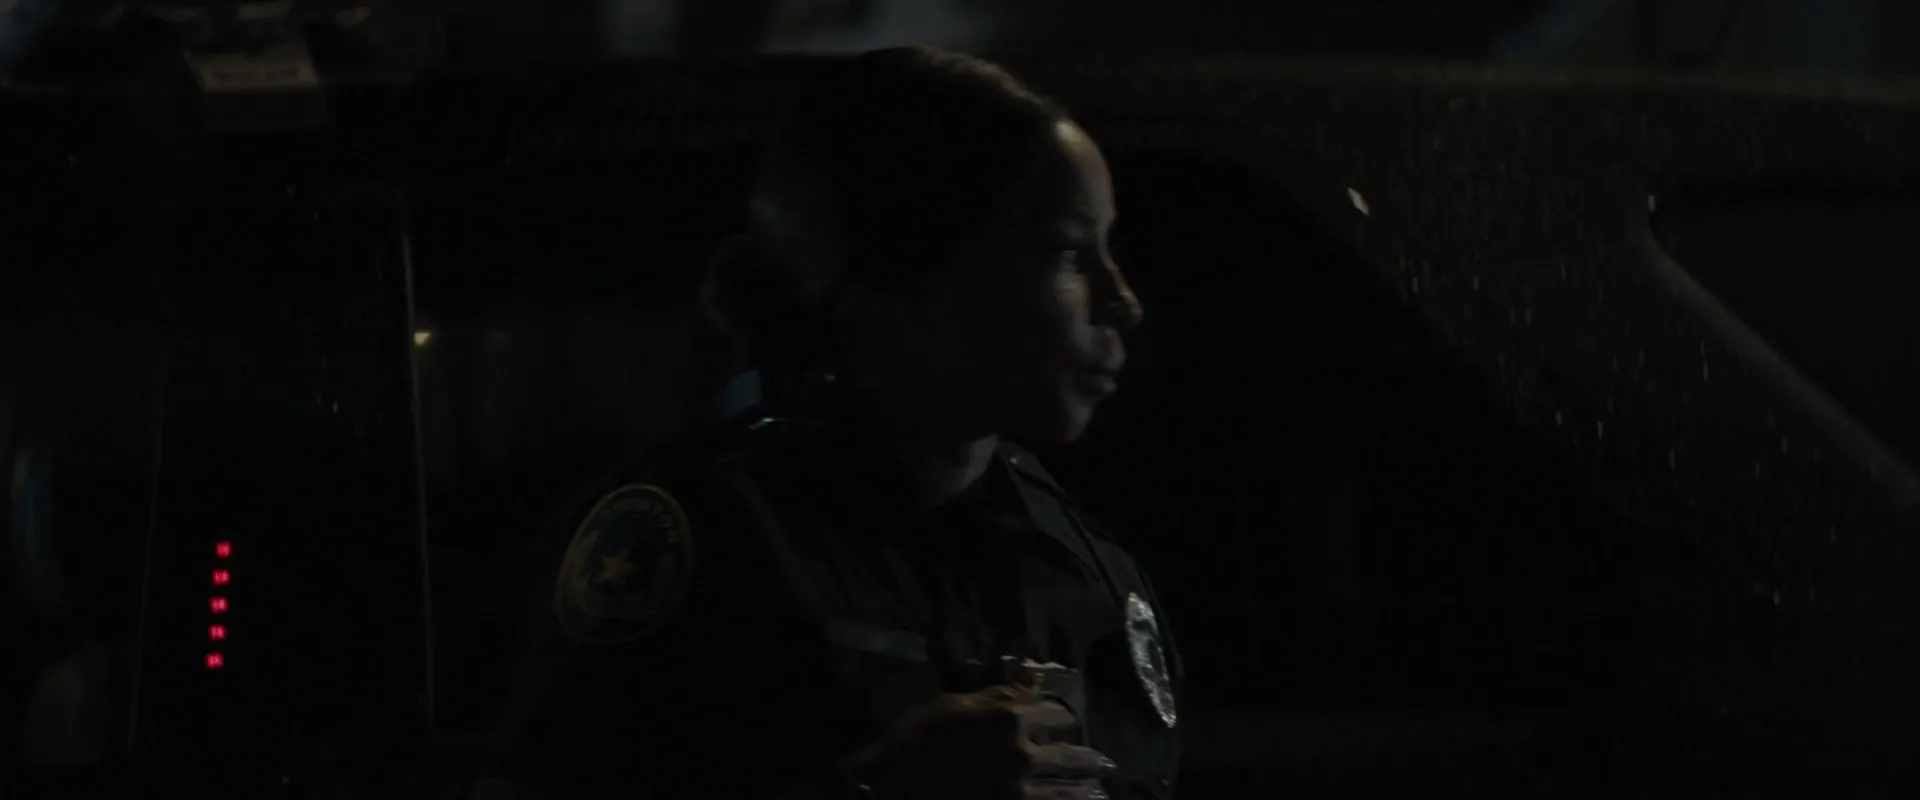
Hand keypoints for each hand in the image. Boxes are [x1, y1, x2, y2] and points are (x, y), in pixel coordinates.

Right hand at [844, 683, 1115, 799]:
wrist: (890, 787)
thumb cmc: (915, 739)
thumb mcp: (953, 704)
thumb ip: (997, 693)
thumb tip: (1032, 675)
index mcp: (1008, 717)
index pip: (1052, 713)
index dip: (1060, 717)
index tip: (1064, 721)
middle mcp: (1022, 753)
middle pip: (1069, 755)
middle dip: (1090, 759)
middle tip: (1108, 763)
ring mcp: (1019, 790)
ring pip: (1068, 790)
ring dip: (1088, 789)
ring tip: (1103, 790)